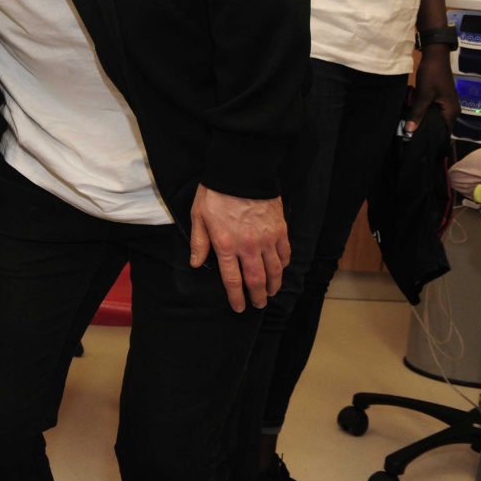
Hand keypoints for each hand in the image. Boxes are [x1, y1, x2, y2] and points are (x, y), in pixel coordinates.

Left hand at [188, 186, 288, 312]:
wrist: (241, 173)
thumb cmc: (216, 193)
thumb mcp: (198, 217)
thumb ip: (199, 242)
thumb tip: (196, 264)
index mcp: (225, 245)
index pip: (232, 279)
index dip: (236, 297)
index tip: (239, 307)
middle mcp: (248, 246)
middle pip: (256, 280)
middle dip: (258, 296)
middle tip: (258, 305)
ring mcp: (267, 239)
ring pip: (274, 270)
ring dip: (274, 285)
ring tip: (271, 292)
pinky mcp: (280, 230)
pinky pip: (284, 253)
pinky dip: (283, 265)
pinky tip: (280, 269)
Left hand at [405, 46, 457, 132]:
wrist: (435, 57)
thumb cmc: (432, 76)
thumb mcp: (423, 95)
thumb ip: (417, 114)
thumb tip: (410, 131)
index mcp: (451, 112)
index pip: (443, 132)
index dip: (430, 136)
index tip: (415, 139)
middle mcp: (450, 111)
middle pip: (434, 124)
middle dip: (419, 119)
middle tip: (408, 113)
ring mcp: (444, 104)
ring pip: (427, 114)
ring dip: (417, 109)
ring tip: (410, 98)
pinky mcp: (437, 98)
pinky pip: (426, 106)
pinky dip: (418, 103)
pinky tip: (411, 94)